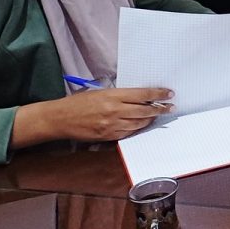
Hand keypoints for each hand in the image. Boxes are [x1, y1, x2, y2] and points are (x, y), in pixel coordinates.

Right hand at [11, 87, 173, 148]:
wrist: (60, 119)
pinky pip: (129, 133)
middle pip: (145, 110)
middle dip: (160, 109)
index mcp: (113, 96)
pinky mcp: (108, 136)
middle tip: (170, 107)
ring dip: (150, 119)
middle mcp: (115, 111)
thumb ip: (120, 95)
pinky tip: (142, 124)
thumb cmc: (79, 102)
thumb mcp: (100, 92)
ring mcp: (112, 125)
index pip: (143, 95)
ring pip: (139, 123)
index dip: (159, 94)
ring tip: (158, 115)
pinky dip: (138, 128)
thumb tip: (140, 96)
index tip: (170, 93)